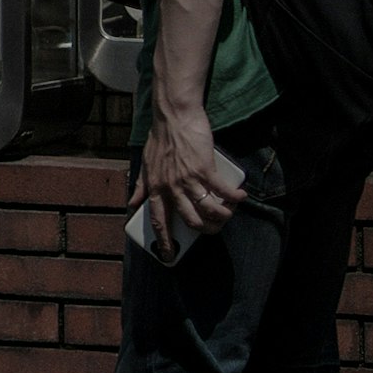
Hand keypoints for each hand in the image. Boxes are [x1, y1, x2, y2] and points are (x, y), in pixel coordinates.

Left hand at [139, 106, 242, 235]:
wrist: (174, 116)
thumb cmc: (160, 138)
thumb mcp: (145, 164)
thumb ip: (140, 185)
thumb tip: (132, 203)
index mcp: (155, 188)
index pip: (158, 220)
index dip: (163, 241)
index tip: (168, 256)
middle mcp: (170, 187)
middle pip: (190, 221)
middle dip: (205, 230)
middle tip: (214, 227)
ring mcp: (188, 179)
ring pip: (208, 210)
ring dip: (222, 216)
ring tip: (228, 212)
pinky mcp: (204, 168)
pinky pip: (223, 191)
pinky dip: (234, 197)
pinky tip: (240, 197)